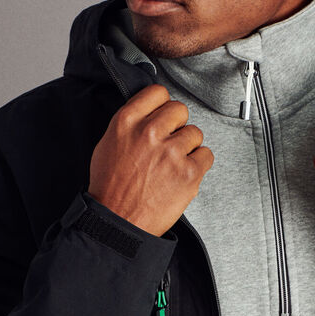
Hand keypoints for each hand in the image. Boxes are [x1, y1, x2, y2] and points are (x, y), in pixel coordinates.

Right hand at [88, 84, 213, 237]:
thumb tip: (150, 114)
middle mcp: (149, 132)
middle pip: (179, 110)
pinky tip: (184, 173)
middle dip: (177, 125)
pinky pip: (207, 155)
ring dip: (188, 147)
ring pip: (195, 133)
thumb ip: (131, 125)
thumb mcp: (108, 145)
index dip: (162, 104)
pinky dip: (199, 164)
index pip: (157, 92)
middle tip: (170, 143)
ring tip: (174, 163)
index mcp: (126, 122)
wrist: (118, 223)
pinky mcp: (188, 172)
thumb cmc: (111, 188)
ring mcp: (171, 152)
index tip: (164, 116)